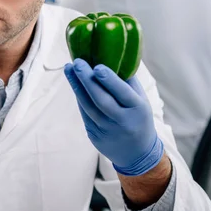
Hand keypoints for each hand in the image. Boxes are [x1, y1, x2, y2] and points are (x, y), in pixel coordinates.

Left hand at [64, 59, 162, 174]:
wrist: (137, 153)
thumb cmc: (139, 118)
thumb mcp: (142, 101)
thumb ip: (128, 82)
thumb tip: (113, 57)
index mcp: (138, 109)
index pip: (122, 93)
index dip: (110, 80)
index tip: (97, 66)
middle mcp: (122, 121)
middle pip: (101, 100)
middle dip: (87, 80)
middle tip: (77, 63)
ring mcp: (106, 130)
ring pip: (88, 107)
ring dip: (77, 86)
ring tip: (69, 69)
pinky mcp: (94, 136)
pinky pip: (85, 113)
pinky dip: (79, 97)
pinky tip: (74, 83)